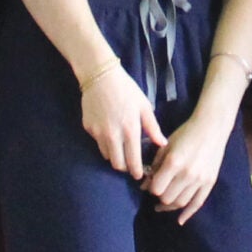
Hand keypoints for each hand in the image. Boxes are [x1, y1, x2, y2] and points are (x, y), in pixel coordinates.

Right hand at [79, 64, 163, 178]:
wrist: (100, 76)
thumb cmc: (126, 89)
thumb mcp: (144, 106)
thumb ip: (153, 127)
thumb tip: (162, 144)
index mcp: (130, 130)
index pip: (133, 161)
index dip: (137, 172)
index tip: (140, 175)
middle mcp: (113, 135)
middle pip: (117, 165)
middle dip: (125, 168)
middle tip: (130, 165)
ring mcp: (98, 133)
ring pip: (106, 156)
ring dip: (114, 156)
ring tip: (121, 149)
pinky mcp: (88, 129)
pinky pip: (98, 143)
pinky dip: (104, 143)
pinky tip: (109, 133)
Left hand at [144, 101, 233, 222]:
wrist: (211, 128)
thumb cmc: (186, 133)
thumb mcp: (166, 146)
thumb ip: (155, 166)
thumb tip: (145, 186)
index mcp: (174, 163)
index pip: (156, 188)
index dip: (150, 188)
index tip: (149, 184)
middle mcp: (187, 174)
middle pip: (167, 198)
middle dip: (159, 196)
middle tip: (158, 190)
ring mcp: (200, 180)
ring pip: (180, 203)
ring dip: (170, 205)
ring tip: (164, 203)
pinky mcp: (210, 182)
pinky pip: (197, 203)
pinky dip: (188, 214)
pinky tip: (180, 220)